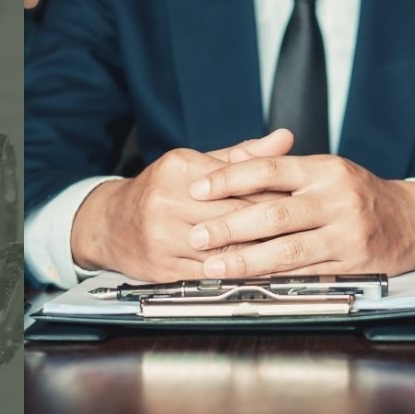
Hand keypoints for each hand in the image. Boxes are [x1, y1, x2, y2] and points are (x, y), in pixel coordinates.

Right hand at [70, 130, 293, 280]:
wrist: (110, 222)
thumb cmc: (161, 189)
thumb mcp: (197, 162)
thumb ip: (243, 154)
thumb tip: (285, 138)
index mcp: (180, 168)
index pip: (239, 182)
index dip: (274, 194)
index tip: (301, 202)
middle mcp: (168, 200)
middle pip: (235, 215)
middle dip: (273, 225)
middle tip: (304, 230)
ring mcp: (162, 237)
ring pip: (226, 249)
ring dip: (261, 254)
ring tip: (291, 254)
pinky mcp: (162, 268)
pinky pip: (210, 275)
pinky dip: (238, 275)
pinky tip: (260, 273)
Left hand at [187, 155, 414, 277]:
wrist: (411, 220)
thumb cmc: (357, 192)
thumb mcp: (326, 170)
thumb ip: (282, 167)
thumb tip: (232, 163)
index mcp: (324, 169)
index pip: (269, 169)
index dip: (230, 178)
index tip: (197, 188)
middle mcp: (335, 198)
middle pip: (274, 211)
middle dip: (230, 225)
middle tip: (197, 236)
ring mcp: (346, 233)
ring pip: (287, 249)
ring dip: (246, 259)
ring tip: (213, 265)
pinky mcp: (353, 264)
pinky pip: (305, 272)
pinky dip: (274, 277)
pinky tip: (249, 280)